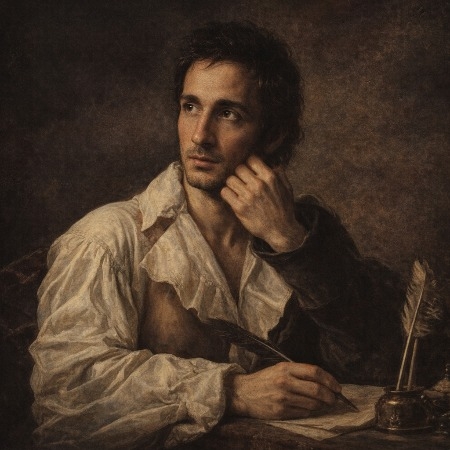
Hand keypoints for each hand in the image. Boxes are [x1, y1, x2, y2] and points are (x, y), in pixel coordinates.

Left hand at [220, 155, 305, 251]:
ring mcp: (248, 196)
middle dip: (240, 174)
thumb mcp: (287, 188)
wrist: (281, 230)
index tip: (249, 171)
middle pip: (239, 168)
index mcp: (270, 178)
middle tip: (242, 182)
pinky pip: (225, 192)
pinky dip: (227, 193)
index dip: (249, 164)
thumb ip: (280, 173)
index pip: (251, 159)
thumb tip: (272, 163)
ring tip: (237, 190)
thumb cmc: (284, 209)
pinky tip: (233, 197)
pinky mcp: (240, 208)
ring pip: (230, 179)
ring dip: (232, 184)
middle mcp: (258, 185)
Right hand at [226, 362, 340, 419]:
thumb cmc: (264, 380)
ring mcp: (283, 398)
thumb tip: (323, 382)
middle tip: (334, 399)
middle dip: (330, 396)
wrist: (242, 393)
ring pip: (312, 404)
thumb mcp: (279, 369)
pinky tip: (307, 408)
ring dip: (321, 405)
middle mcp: (285, 382)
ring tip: (322, 404)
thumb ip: (299, 373)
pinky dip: (309, 411)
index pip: (314, 372)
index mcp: (285, 368)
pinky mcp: (280, 411)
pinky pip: (303, 413)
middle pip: (316, 389)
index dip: (330, 379)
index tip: (337, 386)